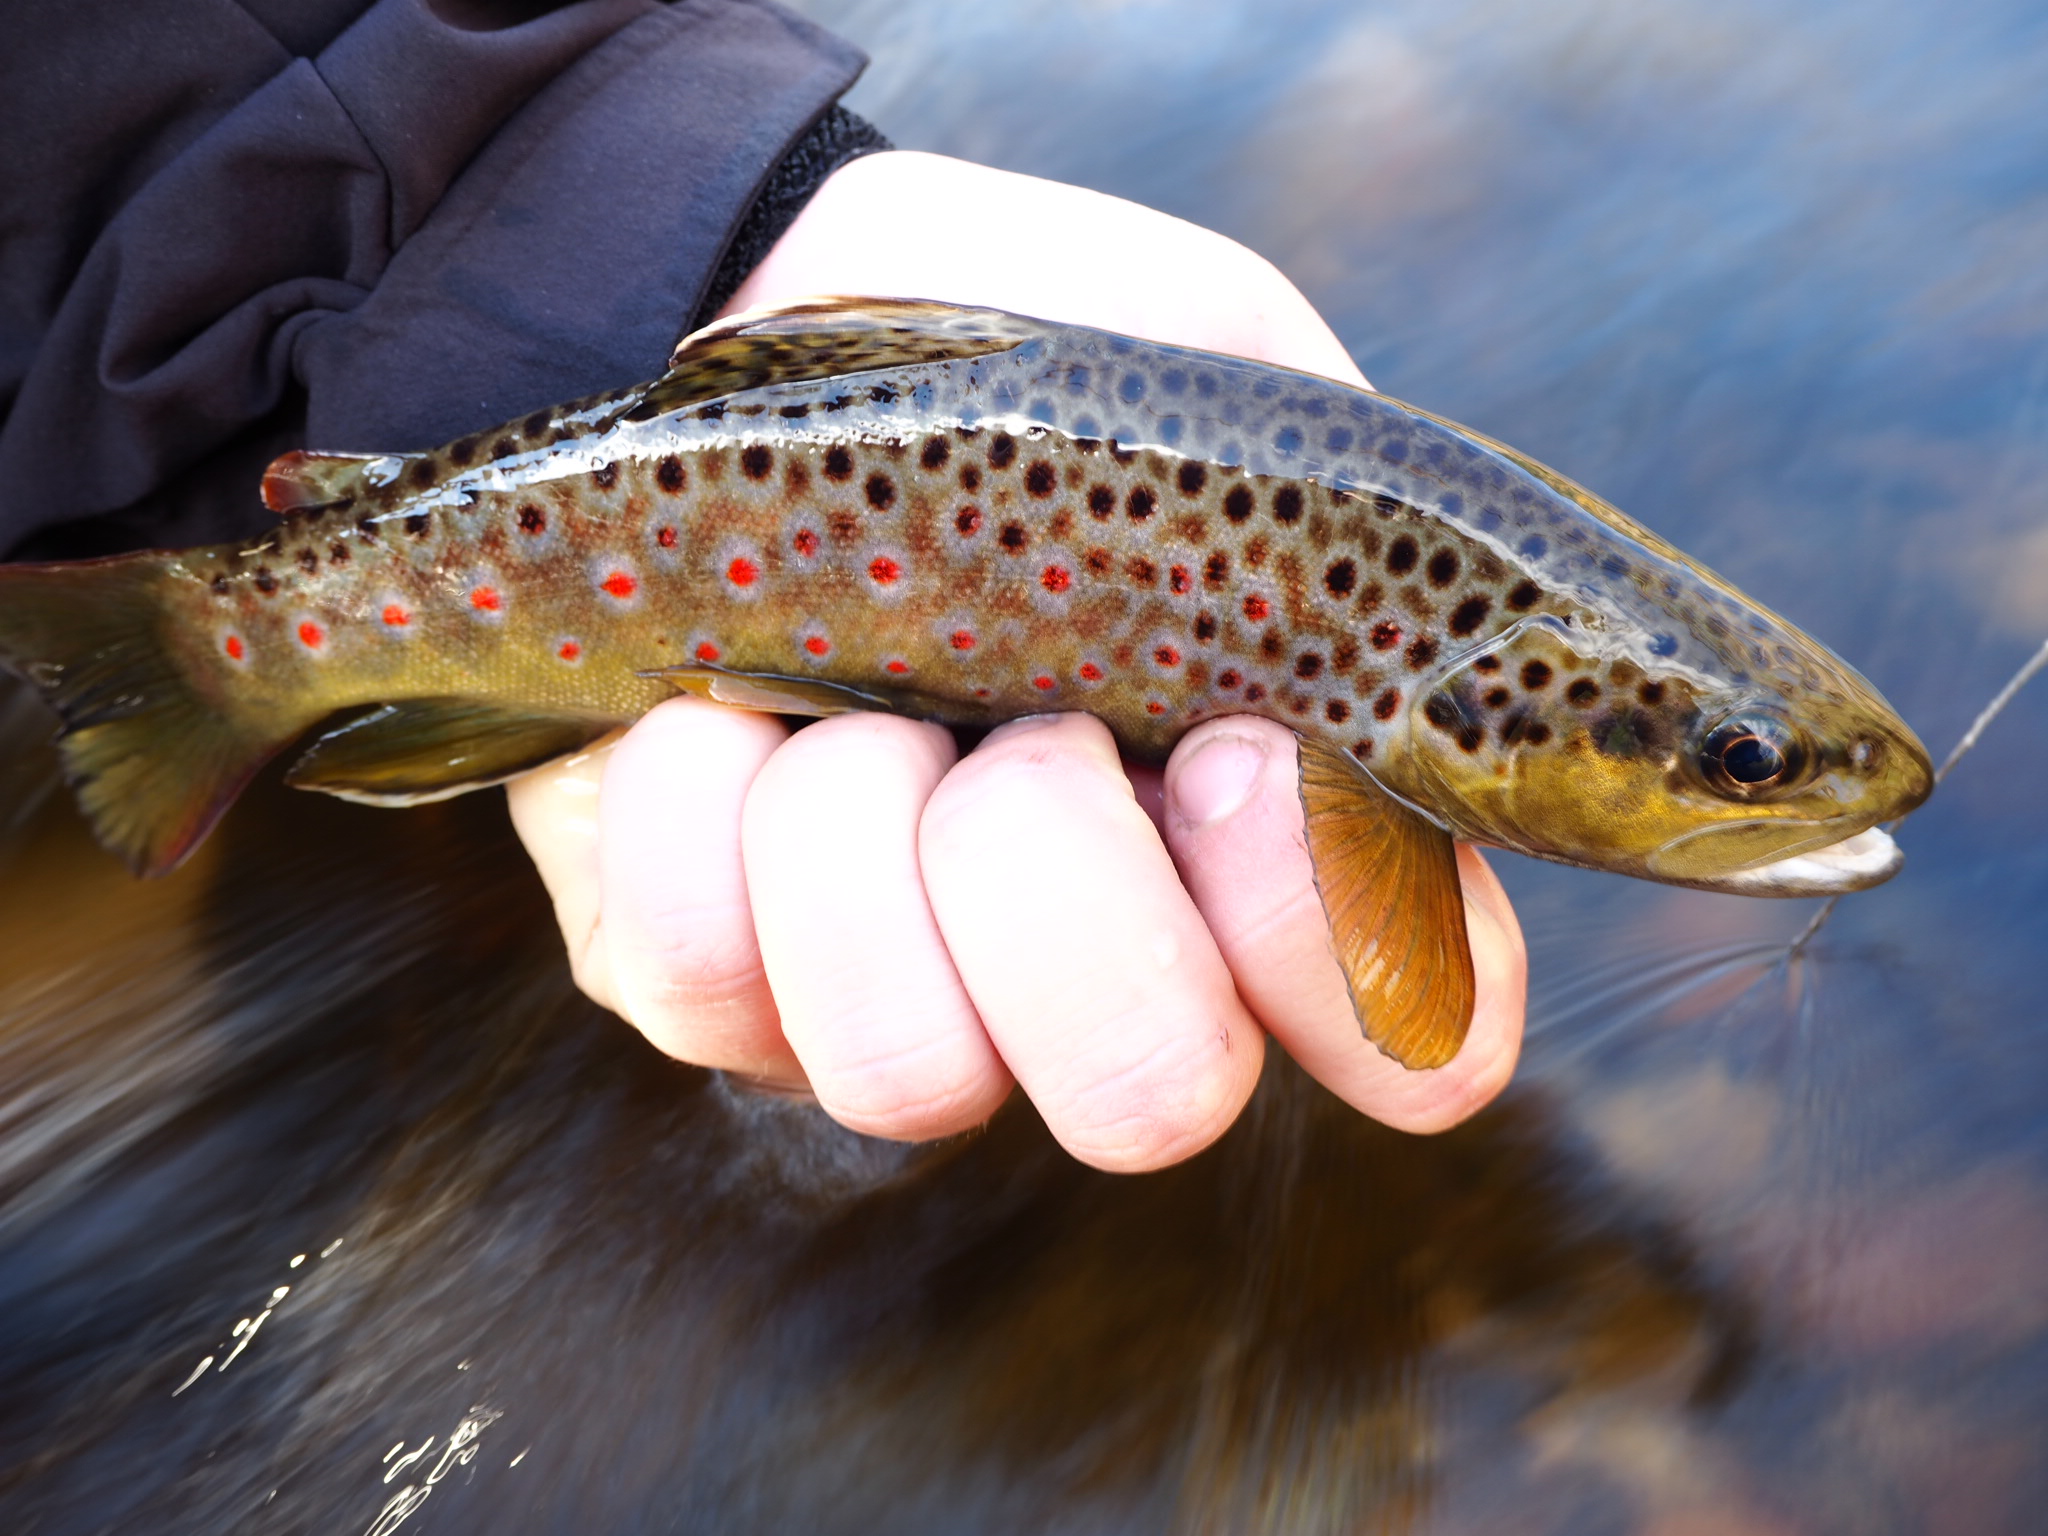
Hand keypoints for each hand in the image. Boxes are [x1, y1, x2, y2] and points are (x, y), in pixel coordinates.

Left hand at [506, 152, 1526, 1170]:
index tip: (1236, 747)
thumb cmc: (1029, 363)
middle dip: (1064, 881)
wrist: (778, 324)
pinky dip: (697, 816)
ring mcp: (904, 999)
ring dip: (864, 830)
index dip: (1333, 939)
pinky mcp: (708, 978)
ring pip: (908, 1068)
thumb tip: (1297, 740)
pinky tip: (711, 710)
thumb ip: (1318, 526)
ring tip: (849, 693)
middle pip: (1147, 1097)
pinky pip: (697, 981)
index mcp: (1277, 852)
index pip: (1416, 1044)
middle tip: (1027, 716)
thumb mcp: (1218, 372)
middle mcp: (1104, 975)